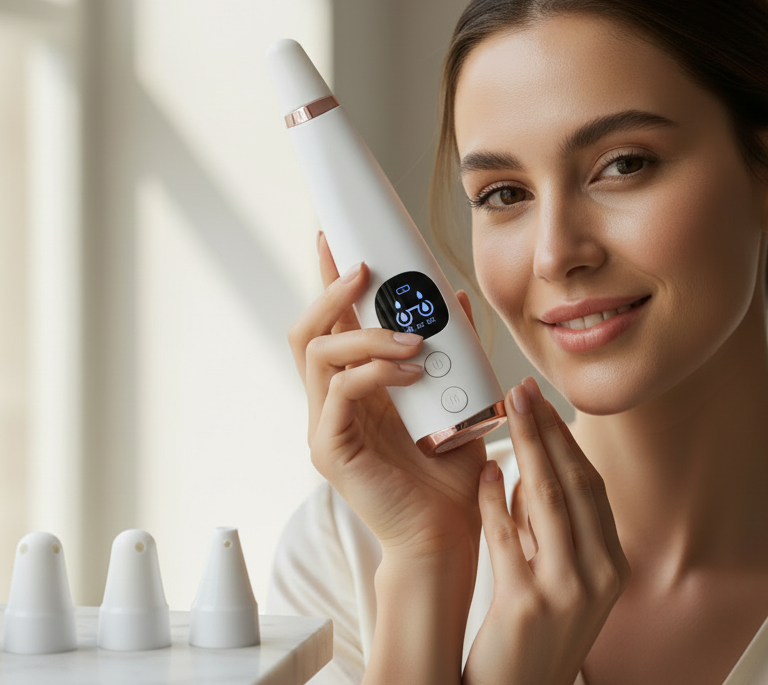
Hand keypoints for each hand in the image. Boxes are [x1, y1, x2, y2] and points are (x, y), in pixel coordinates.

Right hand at [287, 233, 487, 560]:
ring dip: (366, 335)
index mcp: (356, 386)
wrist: (449, 530)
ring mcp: (326, 424)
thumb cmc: (451, 470)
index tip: (332, 237)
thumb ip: (454, 349)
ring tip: (413, 339)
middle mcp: (332, 401)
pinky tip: (411, 372)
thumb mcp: (459, 395)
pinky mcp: (330, 448)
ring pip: (318, 354)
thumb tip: (456, 297)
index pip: (331, 322)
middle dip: (331, 291)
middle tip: (365, 270)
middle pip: (307, 330)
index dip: (327, 279)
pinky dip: (375, 372)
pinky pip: (340, 393)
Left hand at [464, 378, 630, 684]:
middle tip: (524, 391)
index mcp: (612, 566)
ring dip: (526, 448)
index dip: (568, 441)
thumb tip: (531, 470)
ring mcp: (567, 591)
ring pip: (548, 501)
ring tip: (506, 411)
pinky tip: (483, 472)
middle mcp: (599, 576)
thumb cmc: (530, 636)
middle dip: (549, 431)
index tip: (544, 405)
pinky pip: (507, 536)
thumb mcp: (558, 579)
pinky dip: (494, 498)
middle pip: (577, 483)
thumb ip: (549, 530)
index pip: (593, 487)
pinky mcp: (526, 604)